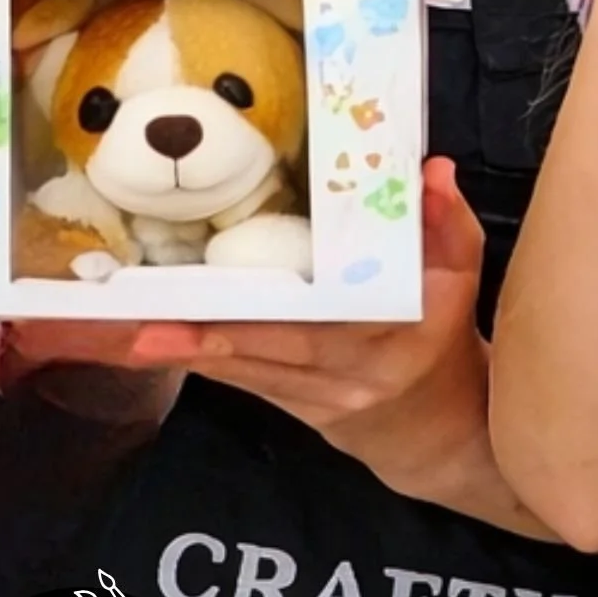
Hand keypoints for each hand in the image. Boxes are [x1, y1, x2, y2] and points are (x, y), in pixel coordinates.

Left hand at [0, 161, 489, 473]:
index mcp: (401, 337)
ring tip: (133, 334)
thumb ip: (449, 223)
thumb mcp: (463, 274)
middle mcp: (356, 376)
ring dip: (192, 353)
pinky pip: (246, 382)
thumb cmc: (446, 333)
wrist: (437, 427)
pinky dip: (205, 360)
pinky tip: (159, 343)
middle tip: (148, 328)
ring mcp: (321, 399)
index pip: (335, 327)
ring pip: (250, 373)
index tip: (227, 304)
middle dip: (211, 341)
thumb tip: (432, 169)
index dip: (276, 319)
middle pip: (276, 354)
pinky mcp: (294, 408)